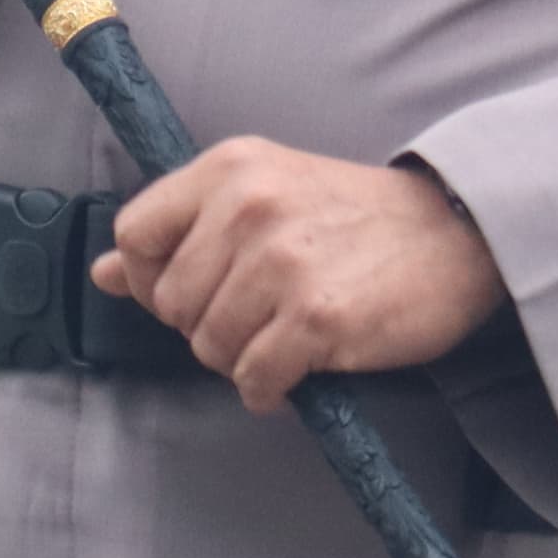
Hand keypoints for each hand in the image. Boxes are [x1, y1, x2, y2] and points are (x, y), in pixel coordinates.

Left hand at [93, 139, 505, 411]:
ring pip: (208, 346)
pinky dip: (268, 388)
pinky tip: (297, 369)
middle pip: (169, 303)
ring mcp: (281, 264)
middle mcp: (248, 208)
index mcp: (231, 168)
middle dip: (205, 324)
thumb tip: (101, 273)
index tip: (193, 289)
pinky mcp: (316, 319)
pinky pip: (253, 379)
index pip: (135, 235)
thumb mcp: (265, 191)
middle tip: (258, 313)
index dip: (150, 278)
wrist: (457, 231)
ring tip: (283, 335)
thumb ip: (183, 229)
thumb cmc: (355, 216)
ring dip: (240, 358)